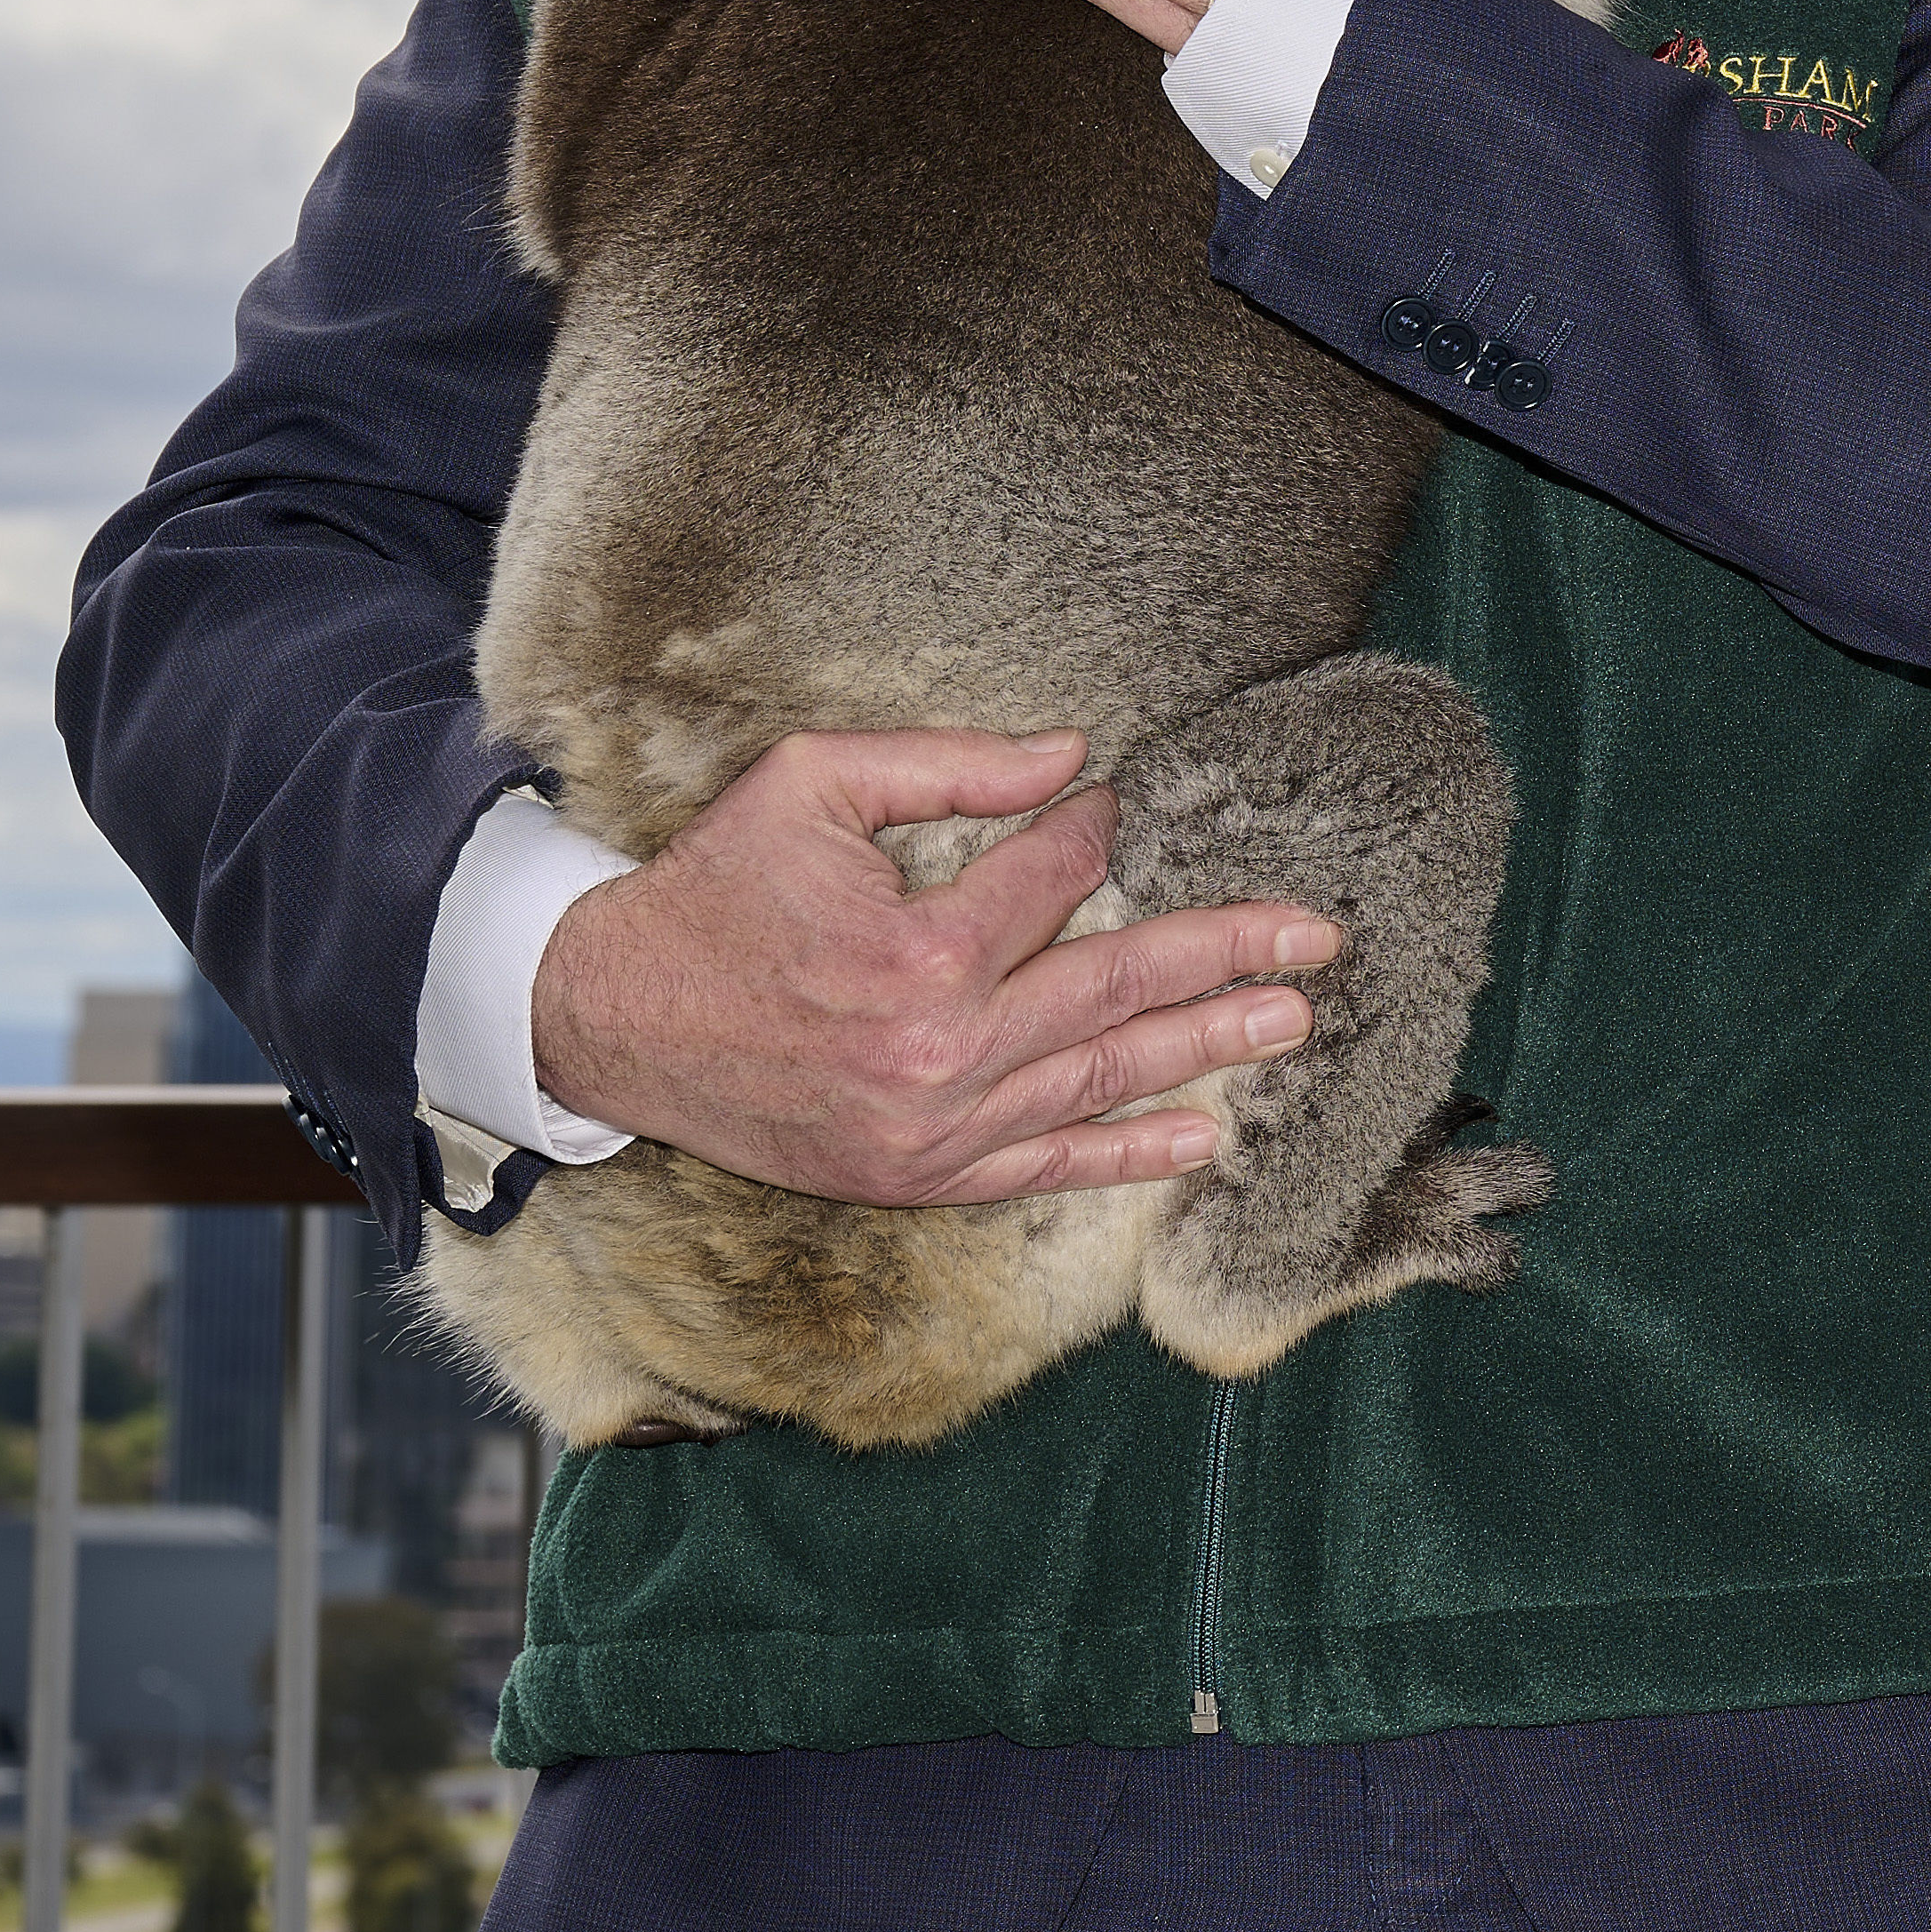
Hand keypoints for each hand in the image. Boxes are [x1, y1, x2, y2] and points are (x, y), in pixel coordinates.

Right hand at [529, 727, 1334, 1205]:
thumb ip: (950, 765)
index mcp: (919, 950)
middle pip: (1120, 989)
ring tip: (1292, 1018)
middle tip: (1319, 938)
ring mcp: (934, 1127)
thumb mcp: (813, 785)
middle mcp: (942, 1051)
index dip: (1094, 830)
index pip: (1056, 877)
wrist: (611, 1018)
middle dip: (1230, 955)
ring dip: (1207, 1049)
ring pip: (1102, 1079)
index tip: (1113, 805)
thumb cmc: (716, 890)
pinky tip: (1201, 1137)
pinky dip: (1127, 1154)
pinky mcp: (918, 1176)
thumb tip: (1073, 755)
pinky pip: (1047, 1168)